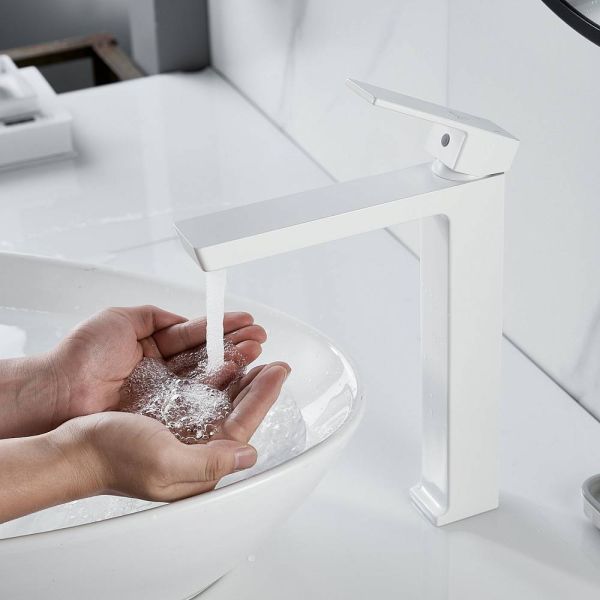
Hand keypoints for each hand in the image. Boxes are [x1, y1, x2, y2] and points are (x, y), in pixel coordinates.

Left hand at [49, 306, 266, 422]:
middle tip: (259, 339)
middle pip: (207, 356)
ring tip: (256, 354)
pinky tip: (235, 377)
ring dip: (233, 364)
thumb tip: (184, 318)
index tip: (244, 321)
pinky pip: (196, 399)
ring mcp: (165, 394)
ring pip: (207, 377)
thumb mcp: (120, 319)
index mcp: (153, 347)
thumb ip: (156, 316)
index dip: (220, 327)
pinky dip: (218, 388)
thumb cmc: (81, 355)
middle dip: (235, 345)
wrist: (59, 392)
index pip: (195, 335)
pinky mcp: (164, 415)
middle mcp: (163, 371)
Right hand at [56, 362, 289, 501]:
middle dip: (257, 385)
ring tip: (252, 356)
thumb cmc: (112, 457)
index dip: (264, 395)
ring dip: (239, 378)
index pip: (243, 424)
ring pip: (222, 401)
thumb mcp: (164, 463)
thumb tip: (250, 454)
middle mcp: (197, 449)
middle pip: (237, 411)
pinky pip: (201, 396)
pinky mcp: (170, 421)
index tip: (278, 370)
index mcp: (201, 463)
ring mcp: (184, 434)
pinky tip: (221, 366)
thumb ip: (210, 461)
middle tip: (272, 362)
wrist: (75, 449)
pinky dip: (215, 379)